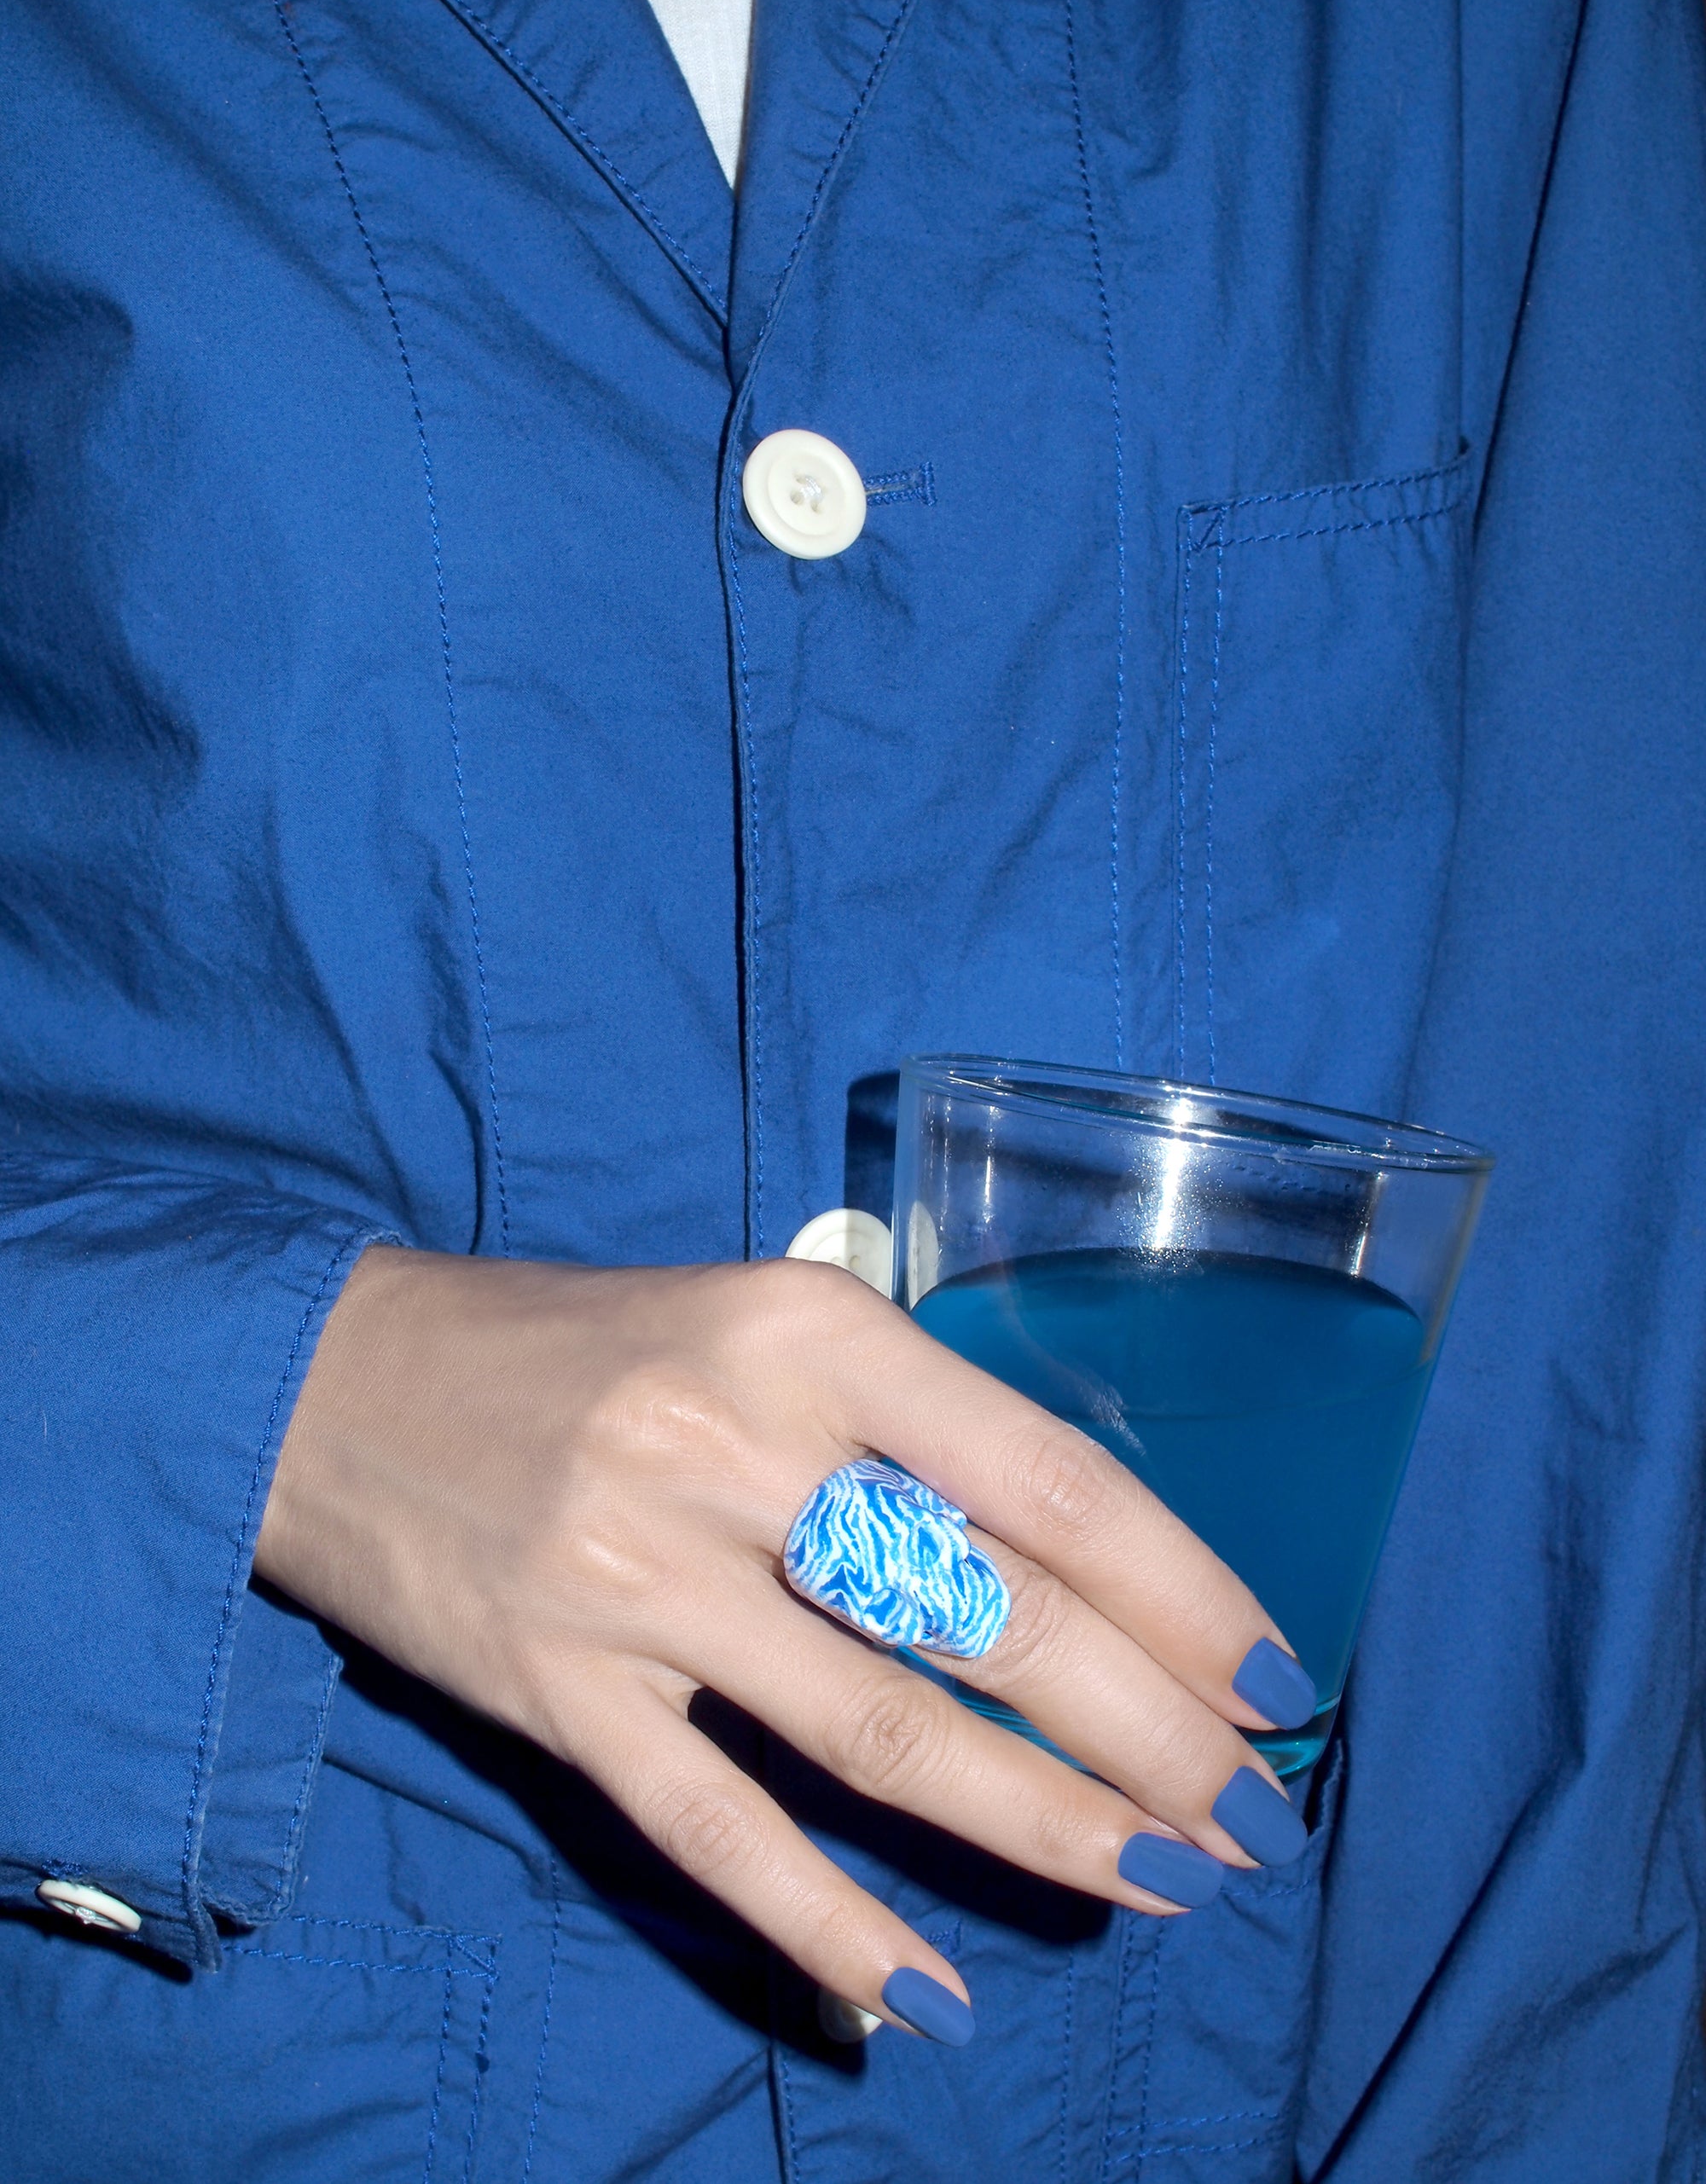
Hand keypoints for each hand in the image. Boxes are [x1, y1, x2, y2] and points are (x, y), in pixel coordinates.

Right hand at [256, 1246, 1309, 2042]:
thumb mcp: (752, 1319)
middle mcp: (729, 1448)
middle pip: (987, 1617)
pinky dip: (831, 1925)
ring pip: (881, 1735)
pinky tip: (928, 1997)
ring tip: (1160, 1884)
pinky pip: (718, 1832)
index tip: (1272, 1676)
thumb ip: (895, 1412)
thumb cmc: (579, 1344)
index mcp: (804, 1334)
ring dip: (1042, 1828)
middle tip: (1251, 1816)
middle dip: (1149, 1734)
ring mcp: (636, 1577)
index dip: (1179, 1590)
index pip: (1042, 1480)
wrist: (329, 1382)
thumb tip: (1072, 1553)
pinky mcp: (554, 1691)